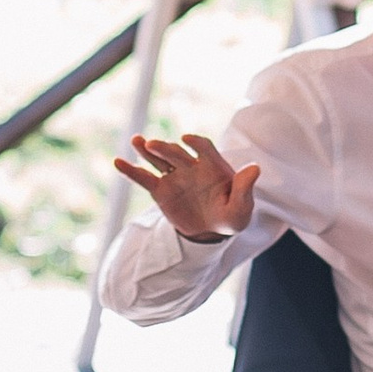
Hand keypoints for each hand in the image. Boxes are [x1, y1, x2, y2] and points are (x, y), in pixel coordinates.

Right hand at [116, 133, 259, 243]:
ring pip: (159, 160)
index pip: (204, 147)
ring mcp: (174, 177)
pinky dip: (131, 171)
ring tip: (136, 141)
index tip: (187, 139)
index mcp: (213, 166)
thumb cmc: (231, 217)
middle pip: (177, 153)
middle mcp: (191, 167)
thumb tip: (255, 168)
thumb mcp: (242, 209)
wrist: (212, 232)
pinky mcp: (160, 190)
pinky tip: (118, 162)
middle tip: (153, 144)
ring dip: (148, 150)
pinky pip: (144, 178)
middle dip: (166, 148)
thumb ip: (246, 189)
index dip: (196, 142)